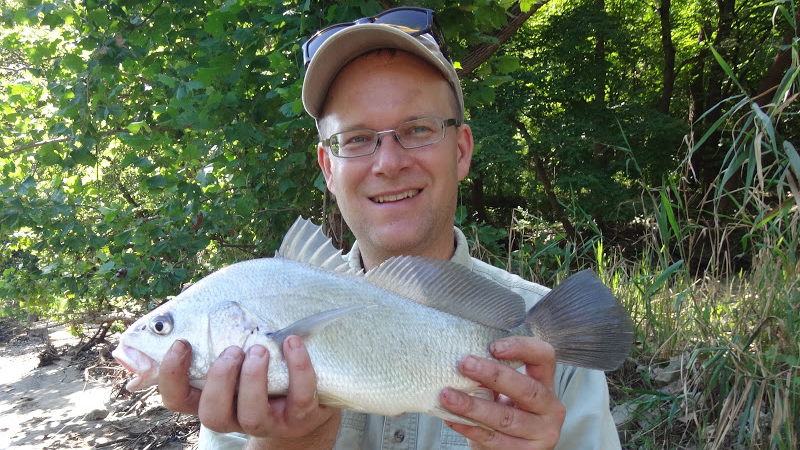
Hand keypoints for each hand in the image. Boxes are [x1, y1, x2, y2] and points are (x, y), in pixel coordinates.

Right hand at [157, 337, 339, 445]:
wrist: (309, 404)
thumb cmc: (264, 372)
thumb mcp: (239, 358)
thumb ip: (217, 340)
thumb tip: (188, 310)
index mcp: (214, 400)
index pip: (178, 399)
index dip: (171, 376)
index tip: (182, 344)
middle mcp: (236, 417)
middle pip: (212, 414)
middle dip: (219, 378)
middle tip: (233, 350)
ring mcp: (269, 422)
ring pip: (251, 415)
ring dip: (253, 378)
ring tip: (260, 349)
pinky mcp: (301, 417)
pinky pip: (300, 397)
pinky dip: (297, 367)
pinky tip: (293, 343)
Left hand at [441, 336, 565, 449]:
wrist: (510, 448)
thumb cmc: (505, 411)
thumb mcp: (504, 392)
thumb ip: (492, 378)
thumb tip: (464, 364)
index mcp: (545, 383)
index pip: (544, 356)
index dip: (522, 347)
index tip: (493, 347)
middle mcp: (550, 407)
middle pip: (527, 388)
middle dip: (493, 375)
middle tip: (465, 364)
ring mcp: (542, 433)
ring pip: (507, 418)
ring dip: (474, 406)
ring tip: (448, 396)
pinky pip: (494, 440)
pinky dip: (470, 428)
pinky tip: (453, 419)